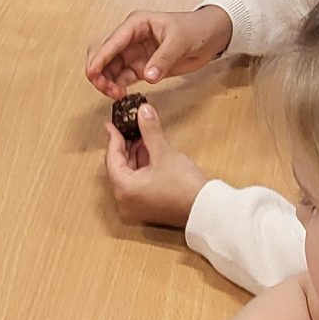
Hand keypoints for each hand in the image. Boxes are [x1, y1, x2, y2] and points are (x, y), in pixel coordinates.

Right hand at [85, 2, 233, 92]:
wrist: (211, 36)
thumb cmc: (196, 29)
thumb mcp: (180, 41)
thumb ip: (163, 59)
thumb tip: (147, 76)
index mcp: (136, 24)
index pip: (111, 41)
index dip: (100, 57)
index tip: (93, 73)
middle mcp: (130, 38)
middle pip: (103, 53)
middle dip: (98, 70)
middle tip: (105, 88)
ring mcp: (134, 53)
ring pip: (109, 68)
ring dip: (107, 81)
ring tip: (116, 95)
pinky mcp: (141, 67)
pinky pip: (122, 77)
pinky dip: (118, 86)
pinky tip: (121, 95)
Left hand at [104, 98, 206, 231]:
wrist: (206, 209)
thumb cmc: (185, 185)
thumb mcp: (165, 153)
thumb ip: (150, 131)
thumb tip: (143, 110)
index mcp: (124, 190)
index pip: (112, 159)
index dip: (114, 138)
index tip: (112, 124)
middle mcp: (124, 201)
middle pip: (118, 168)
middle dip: (125, 147)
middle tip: (128, 127)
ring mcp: (135, 207)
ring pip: (127, 176)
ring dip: (134, 157)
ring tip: (141, 137)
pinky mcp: (146, 208)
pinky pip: (136, 184)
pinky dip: (140, 169)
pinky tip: (148, 153)